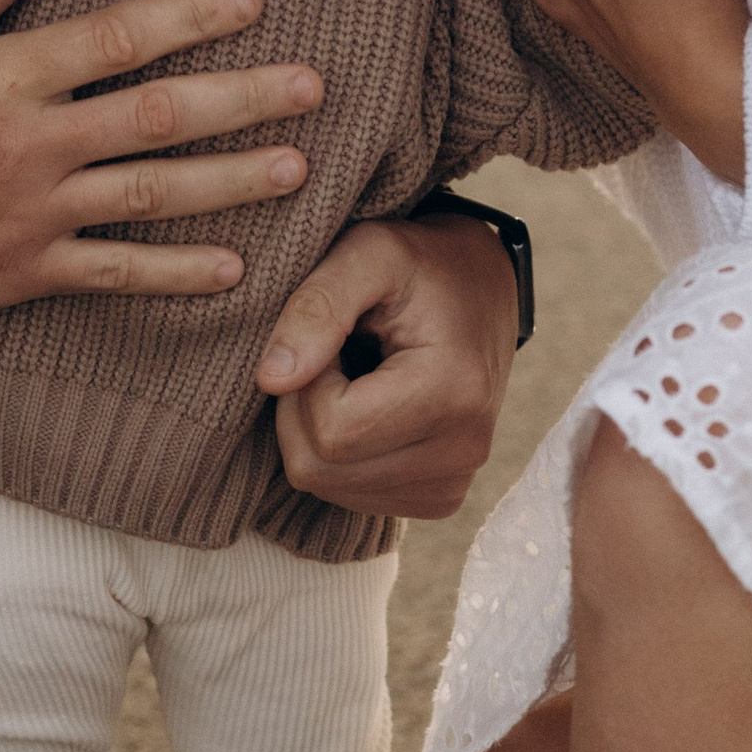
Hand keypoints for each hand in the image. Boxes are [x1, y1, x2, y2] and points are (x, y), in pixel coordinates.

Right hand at [0, 0, 325, 318]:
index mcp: (8, 74)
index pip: (119, 36)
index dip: (191, 16)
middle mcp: (33, 143)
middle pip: (158, 116)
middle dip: (243, 100)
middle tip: (312, 86)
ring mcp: (34, 212)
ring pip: (152, 195)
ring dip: (231, 182)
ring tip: (297, 167)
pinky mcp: (26, 271)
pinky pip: (115, 274)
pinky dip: (176, 274)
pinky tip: (234, 269)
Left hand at [255, 212, 520, 519]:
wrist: (480, 289)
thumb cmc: (419, 264)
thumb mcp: (368, 253)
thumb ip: (317, 307)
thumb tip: (271, 379)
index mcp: (453, 392)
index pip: (330, 431)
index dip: (306, 380)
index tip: (331, 334)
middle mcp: (463, 452)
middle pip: (321, 469)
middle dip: (303, 408)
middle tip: (333, 354)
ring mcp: (453, 484)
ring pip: (328, 487)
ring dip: (317, 430)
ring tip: (354, 375)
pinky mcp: (439, 498)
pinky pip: (350, 496)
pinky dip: (339, 453)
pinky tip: (366, 406)